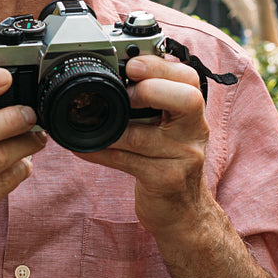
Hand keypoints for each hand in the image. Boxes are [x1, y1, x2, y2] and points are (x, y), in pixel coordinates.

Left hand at [77, 54, 210, 234]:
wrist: (185, 212)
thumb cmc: (168, 161)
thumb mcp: (169, 128)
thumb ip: (152, 101)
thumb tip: (112, 73)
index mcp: (193, 112)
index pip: (188, 78)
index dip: (158, 67)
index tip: (131, 65)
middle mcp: (195, 131)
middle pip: (187, 99)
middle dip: (150, 89)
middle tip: (125, 94)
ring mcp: (183, 157)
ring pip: (144, 135)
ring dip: (110, 127)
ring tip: (87, 120)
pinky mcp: (165, 180)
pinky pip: (125, 161)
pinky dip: (99, 151)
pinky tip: (82, 146)